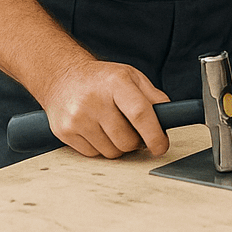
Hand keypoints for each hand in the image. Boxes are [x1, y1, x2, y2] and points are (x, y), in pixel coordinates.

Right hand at [36, 58, 171, 159]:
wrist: (62, 77)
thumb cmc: (101, 79)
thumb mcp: (131, 77)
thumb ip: (153, 96)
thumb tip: (168, 118)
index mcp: (116, 82)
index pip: (140, 114)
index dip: (155, 135)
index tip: (161, 146)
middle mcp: (94, 99)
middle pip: (126, 140)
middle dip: (136, 142)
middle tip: (134, 131)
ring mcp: (77, 117)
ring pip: (111, 152)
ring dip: (118, 146)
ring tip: (113, 127)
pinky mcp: (65, 132)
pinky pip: (93, 155)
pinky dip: (101, 148)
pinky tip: (96, 130)